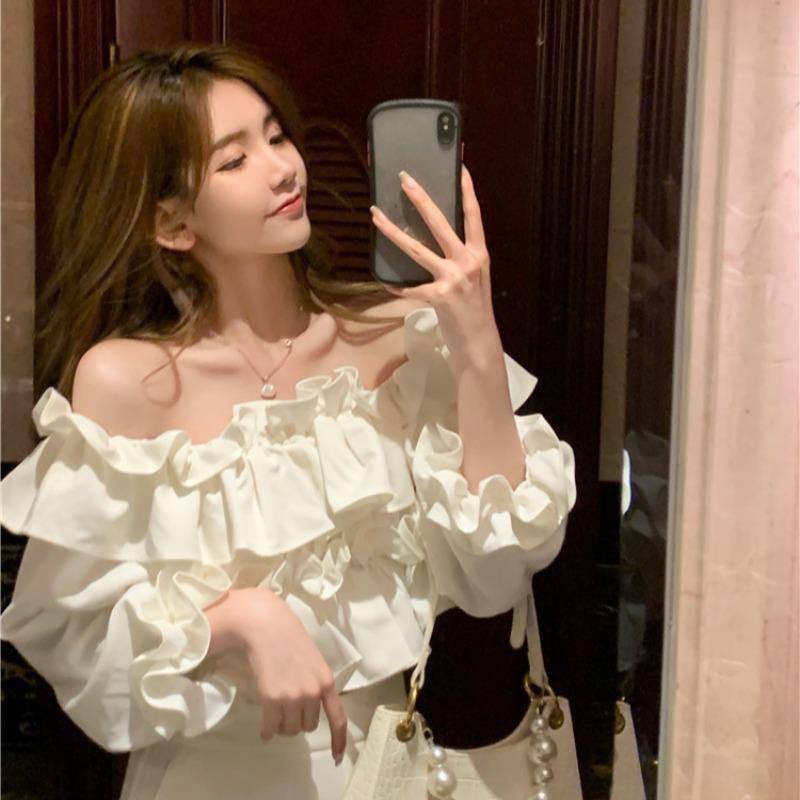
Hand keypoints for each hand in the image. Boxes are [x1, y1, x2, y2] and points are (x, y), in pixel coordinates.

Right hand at [210, 587, 347, 764]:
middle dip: (298, 721)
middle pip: (308, 726)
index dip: (338, 740)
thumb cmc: (290, 638)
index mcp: (326, 681)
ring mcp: (292, 696)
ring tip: (276, 709)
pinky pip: (271, 727)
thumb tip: (312, 707)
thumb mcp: (313, 660)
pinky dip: (267, 731)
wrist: (266, 625)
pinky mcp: (271, 698)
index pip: (338, 717)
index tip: (336, 756)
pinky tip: (265, 729)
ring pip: (289, 728)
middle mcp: (312, 692)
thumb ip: (316, 683)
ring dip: (282, 724)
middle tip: (288, 707)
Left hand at [369, 164, 501, 371]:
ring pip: (416, 249)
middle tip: (404, 178)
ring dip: (393, 231)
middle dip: (420, 198)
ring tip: (375, 215)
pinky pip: (409, 287)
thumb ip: (461, 259)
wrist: (479, 342)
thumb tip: (439, 241)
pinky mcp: (437, 297)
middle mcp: (467, 262)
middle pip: (439, 223)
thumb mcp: (475, 278)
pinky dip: (395, 285)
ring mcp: (452, 279)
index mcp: (479, 254)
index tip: (460, 166)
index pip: (473, 215)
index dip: (467, 190)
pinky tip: (384, 281)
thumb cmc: (475, 310)